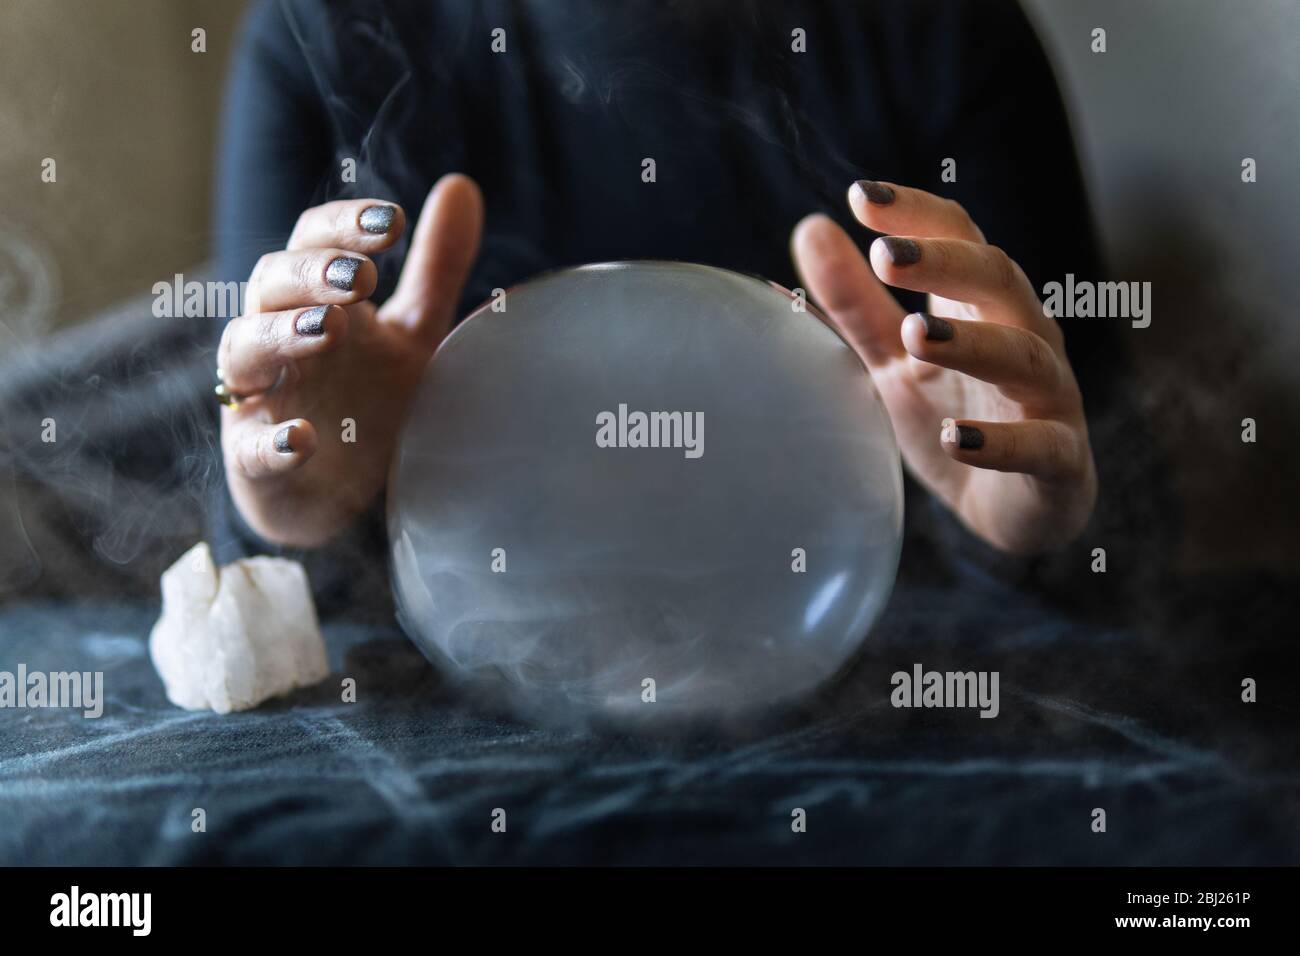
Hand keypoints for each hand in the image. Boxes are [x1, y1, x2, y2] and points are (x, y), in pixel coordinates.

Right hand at [219, 174, 483, 546]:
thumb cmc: (366, 398)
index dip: (345, 225)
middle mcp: (278, 338)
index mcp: (315, 298)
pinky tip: (303, 438)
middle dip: (312, 273)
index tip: (394, 222)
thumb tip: (460, 184)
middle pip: (271, 284)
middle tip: (363, 276)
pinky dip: (271, 443)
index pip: (313, 240)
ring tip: (327, 326)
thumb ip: (434, 267)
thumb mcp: (412, 332)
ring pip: (245, 351)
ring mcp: (260, 398)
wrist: (340, 493)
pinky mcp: (254, 462)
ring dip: (281, 335)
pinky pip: (250, 450)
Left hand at [791, 181, 1096, 554]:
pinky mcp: (1059, 463)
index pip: (960, 237)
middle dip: (946, 263)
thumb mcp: (893, 360)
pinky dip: (1002, 443)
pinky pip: (1042, 447)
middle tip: (887, 254)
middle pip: (998, 280)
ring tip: (915, 335)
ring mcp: (1049, 398)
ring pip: (1025, 355)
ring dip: (972, 342)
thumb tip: (809, 230)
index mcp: (981, 304)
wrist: (1010, 508)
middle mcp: (1024, 335)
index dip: (917, 213)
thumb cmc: (955, 413)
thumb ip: (856, 303)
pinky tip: (957, 439)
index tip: (860, 196)